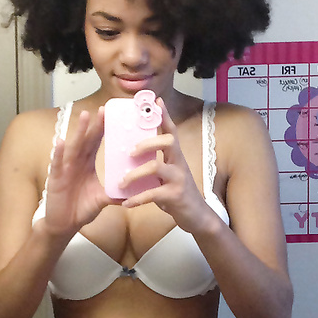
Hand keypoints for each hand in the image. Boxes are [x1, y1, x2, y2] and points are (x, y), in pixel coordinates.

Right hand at [43, 107, 111, 236]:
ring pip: (73, 147)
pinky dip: (59, 153)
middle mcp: (76, 163)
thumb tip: (138, 193)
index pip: (95, 142)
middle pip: (86, 140)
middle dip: (93, 124)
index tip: (111, 115)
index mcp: (86, 164)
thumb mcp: (102, 200)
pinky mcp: (56, 179)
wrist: (65, 225)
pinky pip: (57, 164)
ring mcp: (65, 169)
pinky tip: (61, 142)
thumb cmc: (80, 210)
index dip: (102, 129)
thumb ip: (117, 194)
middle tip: (102, 109)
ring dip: (78, 132)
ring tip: (84, 116)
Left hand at [121, 99, 212, 233]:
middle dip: (147, 143)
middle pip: (167, 142)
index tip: (157, 100)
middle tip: (129, 152)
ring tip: (121, 182)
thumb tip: (130, 155)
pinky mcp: (175, 196)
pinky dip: (137, 199)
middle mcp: (179, 164)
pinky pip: (153, 194)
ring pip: (156, 167)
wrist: (196, 216)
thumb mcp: (167, 175)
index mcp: (175, 156)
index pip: (171, 131)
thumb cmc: (177, 193)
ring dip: (135, 174)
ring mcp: (179, 179)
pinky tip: (126, 203)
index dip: (165, 116)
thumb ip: (154, 164)